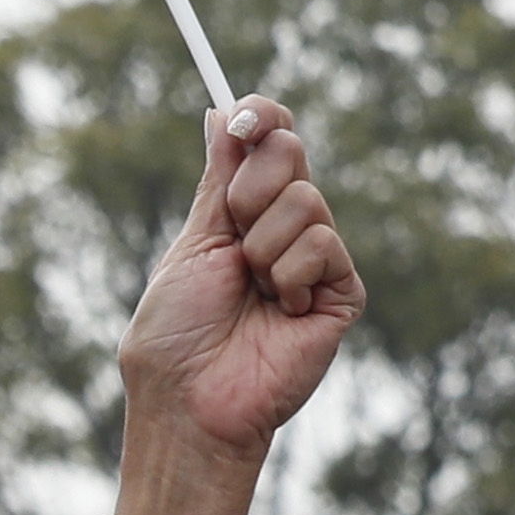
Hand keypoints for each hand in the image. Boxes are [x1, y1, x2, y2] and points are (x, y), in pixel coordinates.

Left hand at [117, 99, 359, 486]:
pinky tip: (278, 313)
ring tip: (250, 290)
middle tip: (233, 234)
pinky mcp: (340, 290)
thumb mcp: (193, 246)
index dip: (263, 118)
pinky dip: (288, 275)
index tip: (244, 116)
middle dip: (252, 188)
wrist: (189, 403)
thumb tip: (222, 112)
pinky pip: (322, 245)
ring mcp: (315, 258)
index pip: (270, 141)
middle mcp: (283, 229)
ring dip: (262, 246)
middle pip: (290, 154)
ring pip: (306, 200)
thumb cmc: (174, 336)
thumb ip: (218, 180)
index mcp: (242, 215)